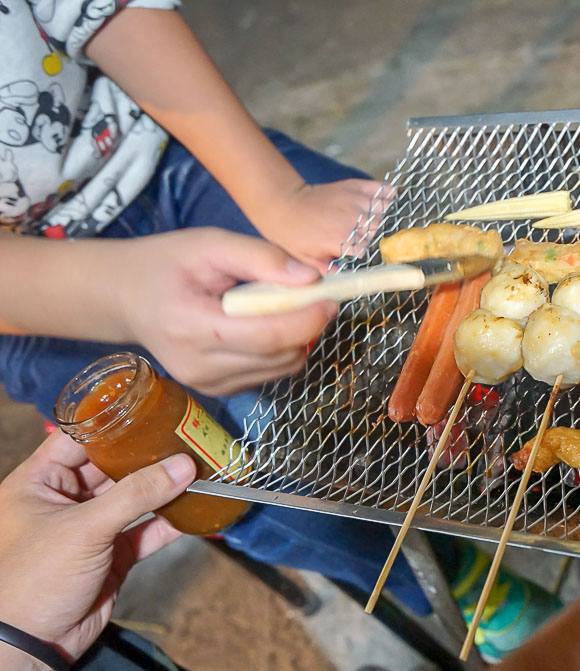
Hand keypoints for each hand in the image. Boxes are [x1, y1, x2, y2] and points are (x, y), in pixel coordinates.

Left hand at [0, 433, 193, 663]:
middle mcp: (65, 500)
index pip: (79, 439)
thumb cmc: (35, 577)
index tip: (151, 408)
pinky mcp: (113, 555)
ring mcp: (91, 529)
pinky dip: (171, 522)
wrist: (31, 644)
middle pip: (113, 467)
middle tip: (188, 438)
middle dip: (149, 456)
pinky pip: (147, 531)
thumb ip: (137, 495)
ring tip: (202, 469)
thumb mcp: (84, 528)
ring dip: (165, 488)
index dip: (113, 423)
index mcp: (40, 482)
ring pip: (135, 499)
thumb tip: (184, 466)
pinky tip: (198, 509)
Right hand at [114, 228, 337, 395]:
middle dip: (308, 326)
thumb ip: (260, 257)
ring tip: (286, 307)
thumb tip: (310, 278)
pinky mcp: (217, 390)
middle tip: (316, 297)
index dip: (308, 319)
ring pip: (281, 368)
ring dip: (297, 339)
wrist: (123, 299)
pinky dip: (280, 350)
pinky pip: (268, 373)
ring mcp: (208, 385)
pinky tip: (265, 325)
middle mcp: (200, 367)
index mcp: (192, 328)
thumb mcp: (209, 244)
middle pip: (280, 356)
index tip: (329, 297)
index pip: (268, 336)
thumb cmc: (165, 264)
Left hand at [254, 179, 387, 267]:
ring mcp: (354, 201)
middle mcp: (352, 219)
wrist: (283, 204)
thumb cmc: (293, 235)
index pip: (372, 251)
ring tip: (384, 225)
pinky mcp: (353, 187)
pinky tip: (390, 200)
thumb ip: (330, 270)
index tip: (371, 258)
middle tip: (378, 243)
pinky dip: (387, 194)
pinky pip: (379, 189)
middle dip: (382, 238)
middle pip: (382, 231)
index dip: (373, 256)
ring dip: (386, 219)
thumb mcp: (309, 260)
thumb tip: (347, 280)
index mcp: (342, 240)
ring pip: (384, 211)